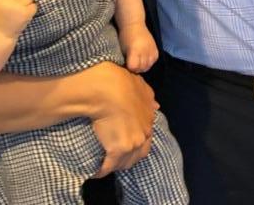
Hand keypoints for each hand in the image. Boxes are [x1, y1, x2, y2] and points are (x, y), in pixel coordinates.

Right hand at [85, 62, 157, 176]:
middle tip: (118, 156)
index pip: (146, 135)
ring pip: (126, 162)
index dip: (137, 139)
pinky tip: (97, 172)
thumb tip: (156, 105)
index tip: (128, 140)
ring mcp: (132, 144)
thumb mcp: (140, 85)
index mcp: (149, 118)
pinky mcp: (117, 150)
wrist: (106, 90)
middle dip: (130, 156)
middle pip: (139, 153)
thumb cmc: (121, 82)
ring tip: (108, 164)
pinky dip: (102, 170)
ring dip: (118, 164)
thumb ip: (148, 96)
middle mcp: (144, 134)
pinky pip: (109, 166)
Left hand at [119, 23, 158, 72]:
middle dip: (136, 69)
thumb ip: (127, 60)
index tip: (127, 65)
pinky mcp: (156, 50)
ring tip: (138, 61)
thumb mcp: (123, 49)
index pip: (133, 68)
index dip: (129, 68)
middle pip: (141, 68)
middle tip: (132, 64)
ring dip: (142, 66)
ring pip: (148, 66)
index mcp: (135, 50)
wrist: (134, 25)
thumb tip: (129, 70)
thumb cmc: (125, 37)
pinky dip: (149, 62)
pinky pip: (153, 61)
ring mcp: (151, 51)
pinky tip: (144, 58)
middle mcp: (145, 51)